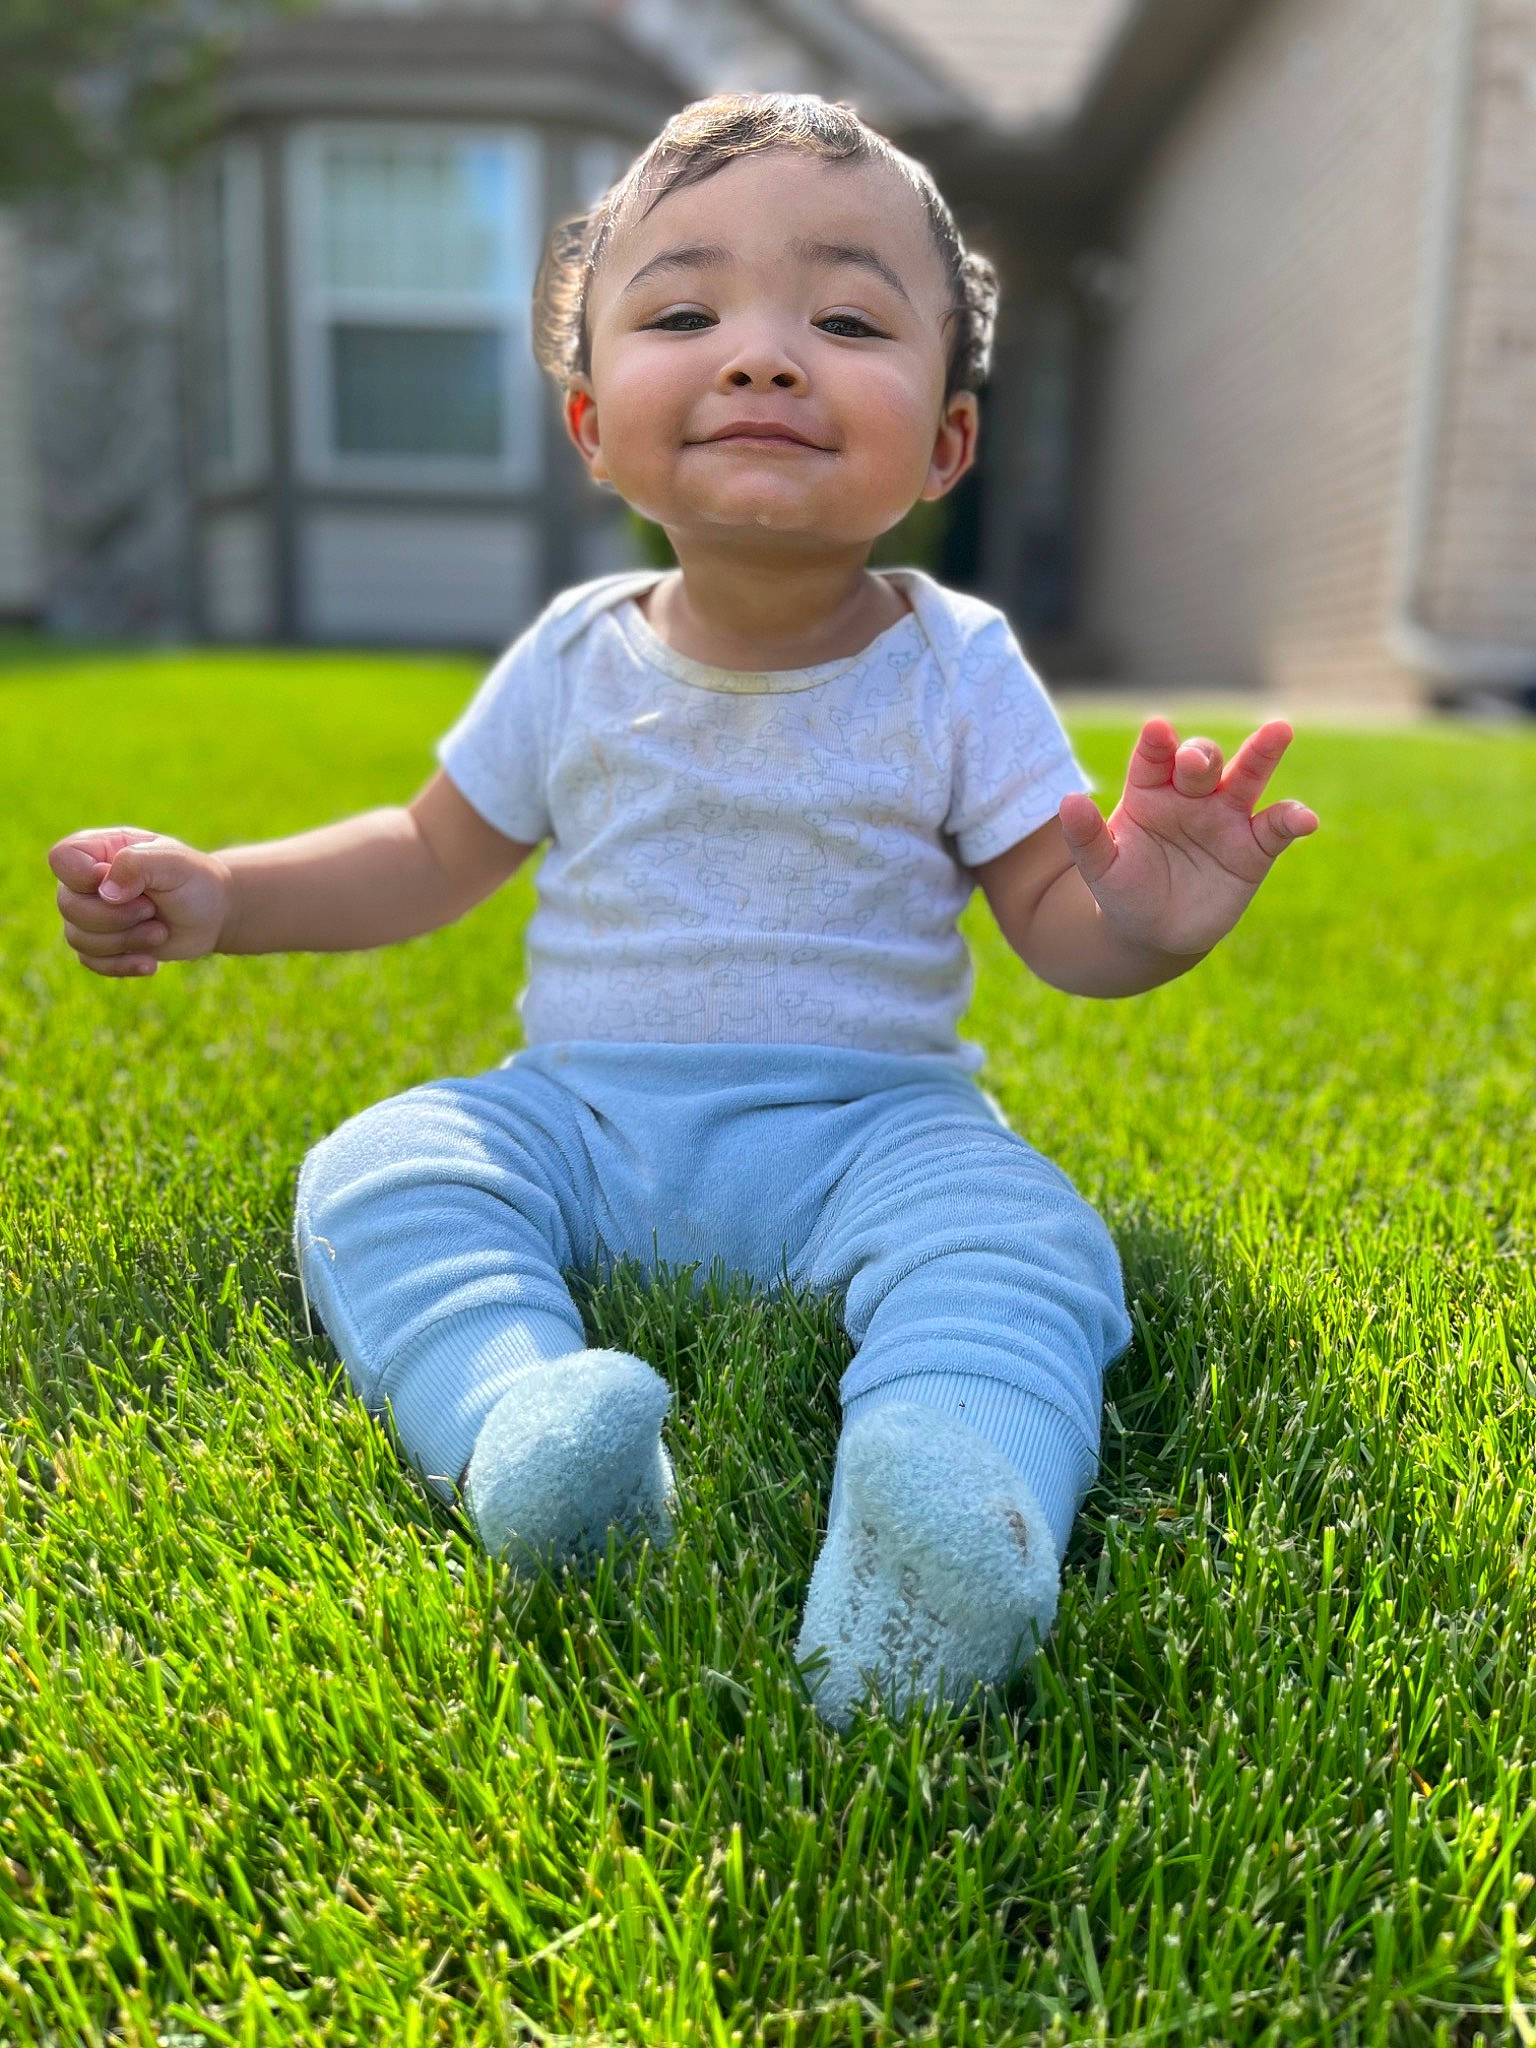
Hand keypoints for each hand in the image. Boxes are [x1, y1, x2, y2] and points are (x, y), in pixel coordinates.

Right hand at [48, 826, 231, 977]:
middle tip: (152, 910)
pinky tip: (151, 962)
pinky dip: (123, 964)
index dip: (86, 877)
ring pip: (78, 938)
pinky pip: (91, 961)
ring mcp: (90, 914)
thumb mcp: (174, 863)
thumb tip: (104, 892)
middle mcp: (87, 882)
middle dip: (118, 916)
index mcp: (98, 850)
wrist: (212, 915)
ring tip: (160, 930)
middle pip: (69, 906)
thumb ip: (136, 864)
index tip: (129, 885)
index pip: (61, 858)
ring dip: (127, 940)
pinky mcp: (100, 944)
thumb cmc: (193, 880)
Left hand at [1057, 718, 1317, 959]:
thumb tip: (1069, 800)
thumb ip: (1085, 836)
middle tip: (1195, 761)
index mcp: (1149, 791)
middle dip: (1200, 756)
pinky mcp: (1255, 847)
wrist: (1153, 933)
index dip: (1156, 744)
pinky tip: (1304, 819)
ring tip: (1278, 731)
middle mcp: (1190, 796)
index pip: (1153, 759)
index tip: (1156, 730)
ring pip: (1247, 777)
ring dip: (1262, 754)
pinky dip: (1293, 819)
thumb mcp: (1099, 868)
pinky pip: (1276, 827)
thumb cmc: (1123, 890)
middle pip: (1201, 762)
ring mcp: (1225, 817)